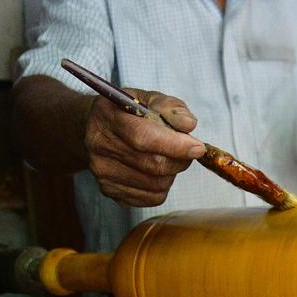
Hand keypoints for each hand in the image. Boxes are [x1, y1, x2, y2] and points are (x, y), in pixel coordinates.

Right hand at [83, 88, 204, 206]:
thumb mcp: (149, 98)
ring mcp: (102, 171)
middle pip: (153, 164)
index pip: (143, 137)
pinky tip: (156, 170)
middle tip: (188, 149)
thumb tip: (188, 125)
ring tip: (167, 156)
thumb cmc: (130, 112)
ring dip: (172, 172)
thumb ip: (171, 108)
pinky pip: (151, 198)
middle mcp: (100, 146)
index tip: (198, 147)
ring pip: (156, 184)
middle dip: (180, 159)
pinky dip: (163, 186)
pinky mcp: (109, 190)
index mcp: (108, 117)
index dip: (175, 145)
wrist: (98, 128)